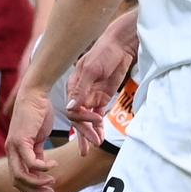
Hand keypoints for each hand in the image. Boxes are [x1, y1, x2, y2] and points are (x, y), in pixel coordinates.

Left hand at [5, 84, 57, 191]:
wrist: (35, 96)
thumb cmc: (38, 115)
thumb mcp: (38, 139)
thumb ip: (38, 153)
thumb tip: (42, 168)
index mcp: (15, 153)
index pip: (18, 180)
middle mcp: (11, 152)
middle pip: (17, 181)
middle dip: (34, 191)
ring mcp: (13, 146)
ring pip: (22, 174)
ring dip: (38, 182)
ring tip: (52, 181)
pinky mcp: (20, 140)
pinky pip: (30, 161)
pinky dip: (42, 167)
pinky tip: (53, 165)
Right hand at [65, 28, 135, 142]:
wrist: (120, 46)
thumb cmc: (103, 53)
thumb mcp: (91, 70)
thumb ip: (81, 89)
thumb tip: (70, 107)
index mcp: (73, 87)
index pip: (72, 109)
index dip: (81, 118)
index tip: (94, 122)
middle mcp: (80, 94)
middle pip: (79, 118)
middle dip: (85, 132)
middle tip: (92, 144)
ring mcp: (91, 97)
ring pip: (88, 120)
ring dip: (91, 132)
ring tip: (96, 144)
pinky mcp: (102, 98)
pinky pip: (98, 116)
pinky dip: (99, 126)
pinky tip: (100, 136)